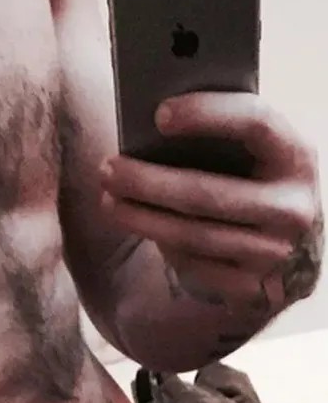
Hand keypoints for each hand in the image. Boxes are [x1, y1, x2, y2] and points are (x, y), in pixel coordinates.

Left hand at [100, 92, 323, 311]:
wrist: (284, 251)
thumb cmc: (252, 184)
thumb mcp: (254, 156)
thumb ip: (222, 136)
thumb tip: (154, 121)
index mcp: (296, 158)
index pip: (255, 123)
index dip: (207, 113)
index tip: (158, 114)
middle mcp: (294, 208)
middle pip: (206, 193)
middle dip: (147, 181)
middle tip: (107, 168)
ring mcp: (276, 254)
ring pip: (192, 235)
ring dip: (140, 217)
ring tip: (108, 199)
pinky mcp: (253, 289)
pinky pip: (193, 264)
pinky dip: (161, 243)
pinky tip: (138, 224)